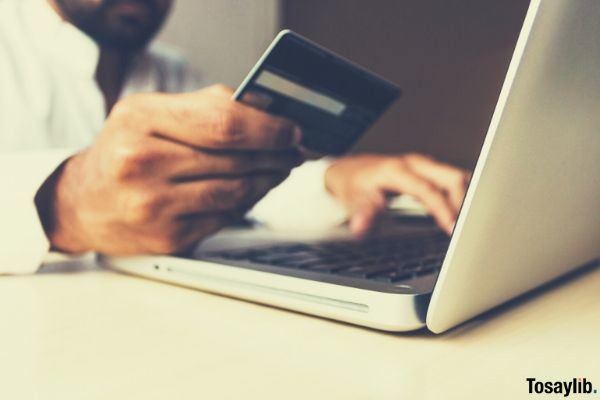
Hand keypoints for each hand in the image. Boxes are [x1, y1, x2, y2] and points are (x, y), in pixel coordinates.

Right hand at [41, 85, 302, 254]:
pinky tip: (253, 190)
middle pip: (235, 158)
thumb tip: (266, 110)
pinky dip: (247, 202)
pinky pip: (225, 217)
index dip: (268, 128)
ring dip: (268, 180)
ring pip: (236, 192)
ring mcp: (154, 206)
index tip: (292, 129)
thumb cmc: (123, 151)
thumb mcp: (150, 113)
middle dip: (276, 154)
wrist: (82, 202)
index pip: (223, 123)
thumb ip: (205, 107)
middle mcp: (141, 163)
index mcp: (140, 120)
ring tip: (280, 168)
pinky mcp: (167, 237)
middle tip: (294, 150)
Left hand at [325, 153, 469, 235]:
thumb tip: (360, 227)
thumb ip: (361, 213)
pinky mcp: (428, 171)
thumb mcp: (352, 200)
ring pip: (456, 177)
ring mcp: (423, 165)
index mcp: (397, 170)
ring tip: (469, 223)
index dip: (442, 209)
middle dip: (463, 202)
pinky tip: (462, 213)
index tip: (452, 228)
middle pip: (452, 177)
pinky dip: (460, 196)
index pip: (428, 189)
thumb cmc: (353, 185)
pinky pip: (452, 181)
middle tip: (466, 228)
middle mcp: (414, 163)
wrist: (349, 171)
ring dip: (465, 198)